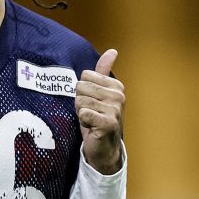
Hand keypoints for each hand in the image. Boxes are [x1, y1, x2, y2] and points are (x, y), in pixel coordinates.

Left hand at [76, 49, 124, 173]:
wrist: (104, 148)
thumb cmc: (98, 119)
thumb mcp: (99, 93)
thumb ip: (103, 72)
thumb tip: (113, 50)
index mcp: (116, 85)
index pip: (84, 77)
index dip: (83, 91)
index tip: (92, 103)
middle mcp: (118, 95)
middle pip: (80, 87)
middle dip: (80, 102)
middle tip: (90, 114)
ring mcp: (115, 109)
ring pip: (81, 101)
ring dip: (81, 113)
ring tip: (91, 121)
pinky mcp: (109, 123)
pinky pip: (83, 113)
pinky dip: (83, 122)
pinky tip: (91, 127)